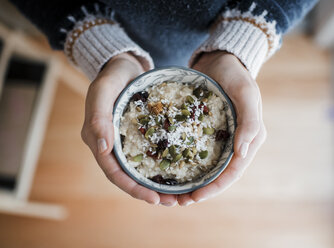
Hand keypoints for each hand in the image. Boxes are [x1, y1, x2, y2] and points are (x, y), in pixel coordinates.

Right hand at [81, 53, 176, 205]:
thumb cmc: (111, 75)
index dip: (132, 188)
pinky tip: (176, 172)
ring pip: (138, 170)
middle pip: (127, 177)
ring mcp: (123, 141)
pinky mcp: (137, 135)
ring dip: (155, 184)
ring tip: (177, 195)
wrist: (122, 64)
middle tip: (172, 202)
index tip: (154, 199)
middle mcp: (109, 145)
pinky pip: (147, 155)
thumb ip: (99, 117)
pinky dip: (160, 167)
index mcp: (97, 139)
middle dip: (147, 192)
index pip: (113, 172)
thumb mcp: (103, 91)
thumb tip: (103, 149)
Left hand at [178, 51, 266, 205]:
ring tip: (172, 193)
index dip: (215, 187)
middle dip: (201, 191)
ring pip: (207, 167)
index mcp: (249, 139)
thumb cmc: (236, 74)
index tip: (194, 197)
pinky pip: (196, 151)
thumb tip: (242, 153)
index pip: (233, 171)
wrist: (220, 59)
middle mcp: (235, 142)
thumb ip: (249, 121)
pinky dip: (185, 163)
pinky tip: (169, 168)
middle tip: (178, 201)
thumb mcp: (246, 93)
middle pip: (219, 175)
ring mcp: (220, 137)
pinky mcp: (205, 131)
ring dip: (192, 182)